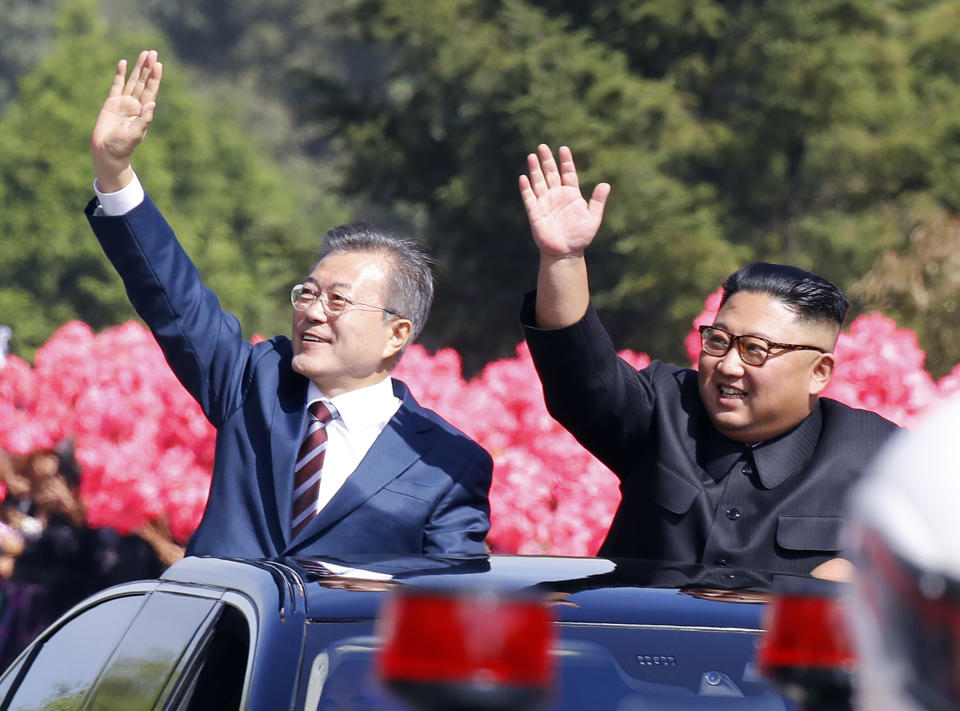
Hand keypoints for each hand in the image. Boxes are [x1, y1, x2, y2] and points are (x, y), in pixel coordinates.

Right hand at [90, 50, 162, 191]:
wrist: (107, 151)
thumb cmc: (123, 146)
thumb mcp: (135, 133)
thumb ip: (144, 119)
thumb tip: (152, 103)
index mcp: (143, 111)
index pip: (151, 91)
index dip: (155, 77)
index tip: (158, 64)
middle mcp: (136, 105)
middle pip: (144, 82)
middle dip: (148, 68)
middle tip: (153, 52)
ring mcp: (124, 102)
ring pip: (132, 81)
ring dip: (138, 68)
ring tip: (143, 54)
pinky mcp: (111, 102)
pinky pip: (117, 85)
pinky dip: (120, 74)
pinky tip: (123, 63)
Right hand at [518, 144, 609, 258]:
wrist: (566, 253)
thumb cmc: (581, 236)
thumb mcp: (593, 217)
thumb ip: (598, 201)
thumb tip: (606, 184)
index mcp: (571, 194)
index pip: (568, 173)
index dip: (566, 161)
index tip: (563, 148)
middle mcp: (557, 196)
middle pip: (551, 173)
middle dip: (547, 160)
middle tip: (542, 146)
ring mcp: (545, 203)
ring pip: (538, 182)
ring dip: (535, 169)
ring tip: (532, 156)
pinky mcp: (535, 213)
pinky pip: (529, 198)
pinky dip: (526, 188)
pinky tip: (523, 178)